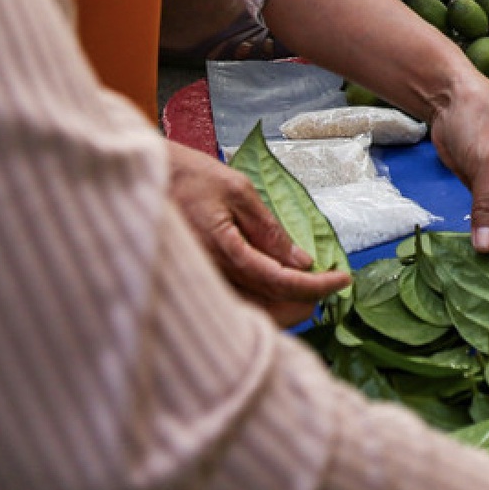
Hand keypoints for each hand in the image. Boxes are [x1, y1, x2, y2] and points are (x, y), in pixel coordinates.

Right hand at [163, 141, 350, 323]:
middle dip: (305, 301)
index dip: (317, 285)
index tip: (343, 279)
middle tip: (329, 282)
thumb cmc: (189, 177)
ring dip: (285, 306)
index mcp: (225, 252)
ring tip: (310, 285)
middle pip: (270, 308)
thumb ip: (270, 230)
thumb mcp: (239, 192)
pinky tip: (277, 286)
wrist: (145, 179)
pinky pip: (236, 305)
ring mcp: (203, 284)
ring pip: (253, 313)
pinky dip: (263, 303)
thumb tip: (302, 260)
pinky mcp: (197, 283)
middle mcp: (213, 276)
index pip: (282, 282)